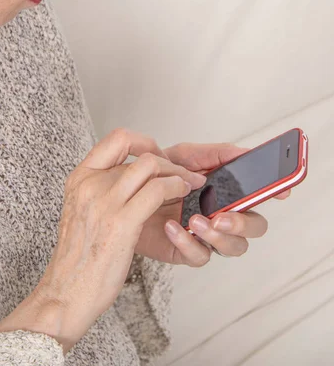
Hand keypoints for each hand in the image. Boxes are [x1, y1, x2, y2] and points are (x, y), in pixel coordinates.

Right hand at [29, 129, 204, 348]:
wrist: (66, 293)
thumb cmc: (78, 258)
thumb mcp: (82, 211)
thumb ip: (101, 189)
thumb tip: (129, 177)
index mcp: (79, 178)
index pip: (117, 139)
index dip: (144, 142)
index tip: (157, 155)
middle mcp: (90, 183)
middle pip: (139, 154)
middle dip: (169, 162)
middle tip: (183, 174)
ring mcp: (104, 201)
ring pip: (151, 166)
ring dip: (177, 173)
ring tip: (189, 185)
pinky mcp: (121, 222)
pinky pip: (157, 190)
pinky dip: (175, 188)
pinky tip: (182, 197)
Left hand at [135, 143, 289, 266]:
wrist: (126, 190)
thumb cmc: (158, 174)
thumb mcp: (186, 155)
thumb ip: (216, 153)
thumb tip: (245, 152)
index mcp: (227, 192)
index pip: (259, 197)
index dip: (274, 194)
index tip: (282, 191)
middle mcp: (222, 215)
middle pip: (254, 228)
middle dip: (244, 223)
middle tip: (223, 216)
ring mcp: (206, 235)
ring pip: (232, 247)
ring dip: (219, 235)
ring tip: (196, 220)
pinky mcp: (185, 251)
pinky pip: (199, 256)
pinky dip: (187, 242)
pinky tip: (173, 226)